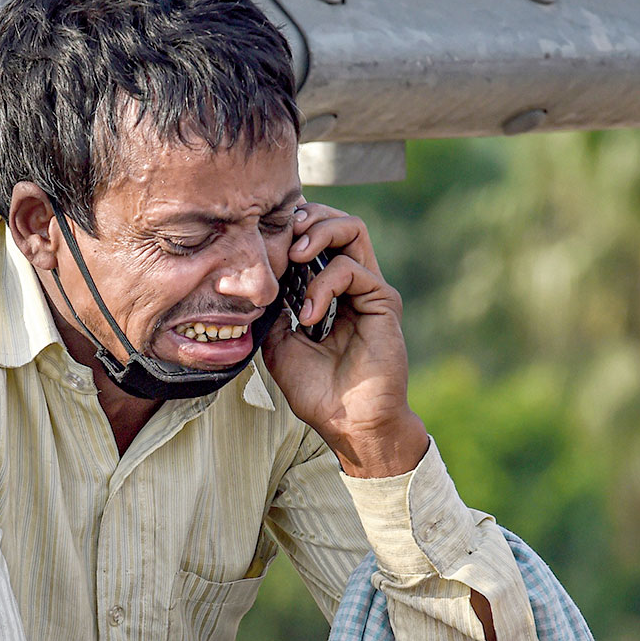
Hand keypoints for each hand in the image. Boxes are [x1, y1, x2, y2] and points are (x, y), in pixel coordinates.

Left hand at [262, 202, 427, 477]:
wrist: (347, 423)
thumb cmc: (317, 391)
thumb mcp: (278, 344)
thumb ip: (274, 310)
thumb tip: (257, 283)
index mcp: (330, 292)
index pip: (316, 239)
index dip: (292, 229)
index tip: (263, 238)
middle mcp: (353, 285)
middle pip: (338, 222)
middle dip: (307, 218)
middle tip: (282, 235)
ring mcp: (370, 290)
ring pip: (352, 229)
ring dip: (317, 233)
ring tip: (293, 257)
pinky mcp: (383, 301)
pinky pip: (352, 268)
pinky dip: (323, 284)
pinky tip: (308, 314)